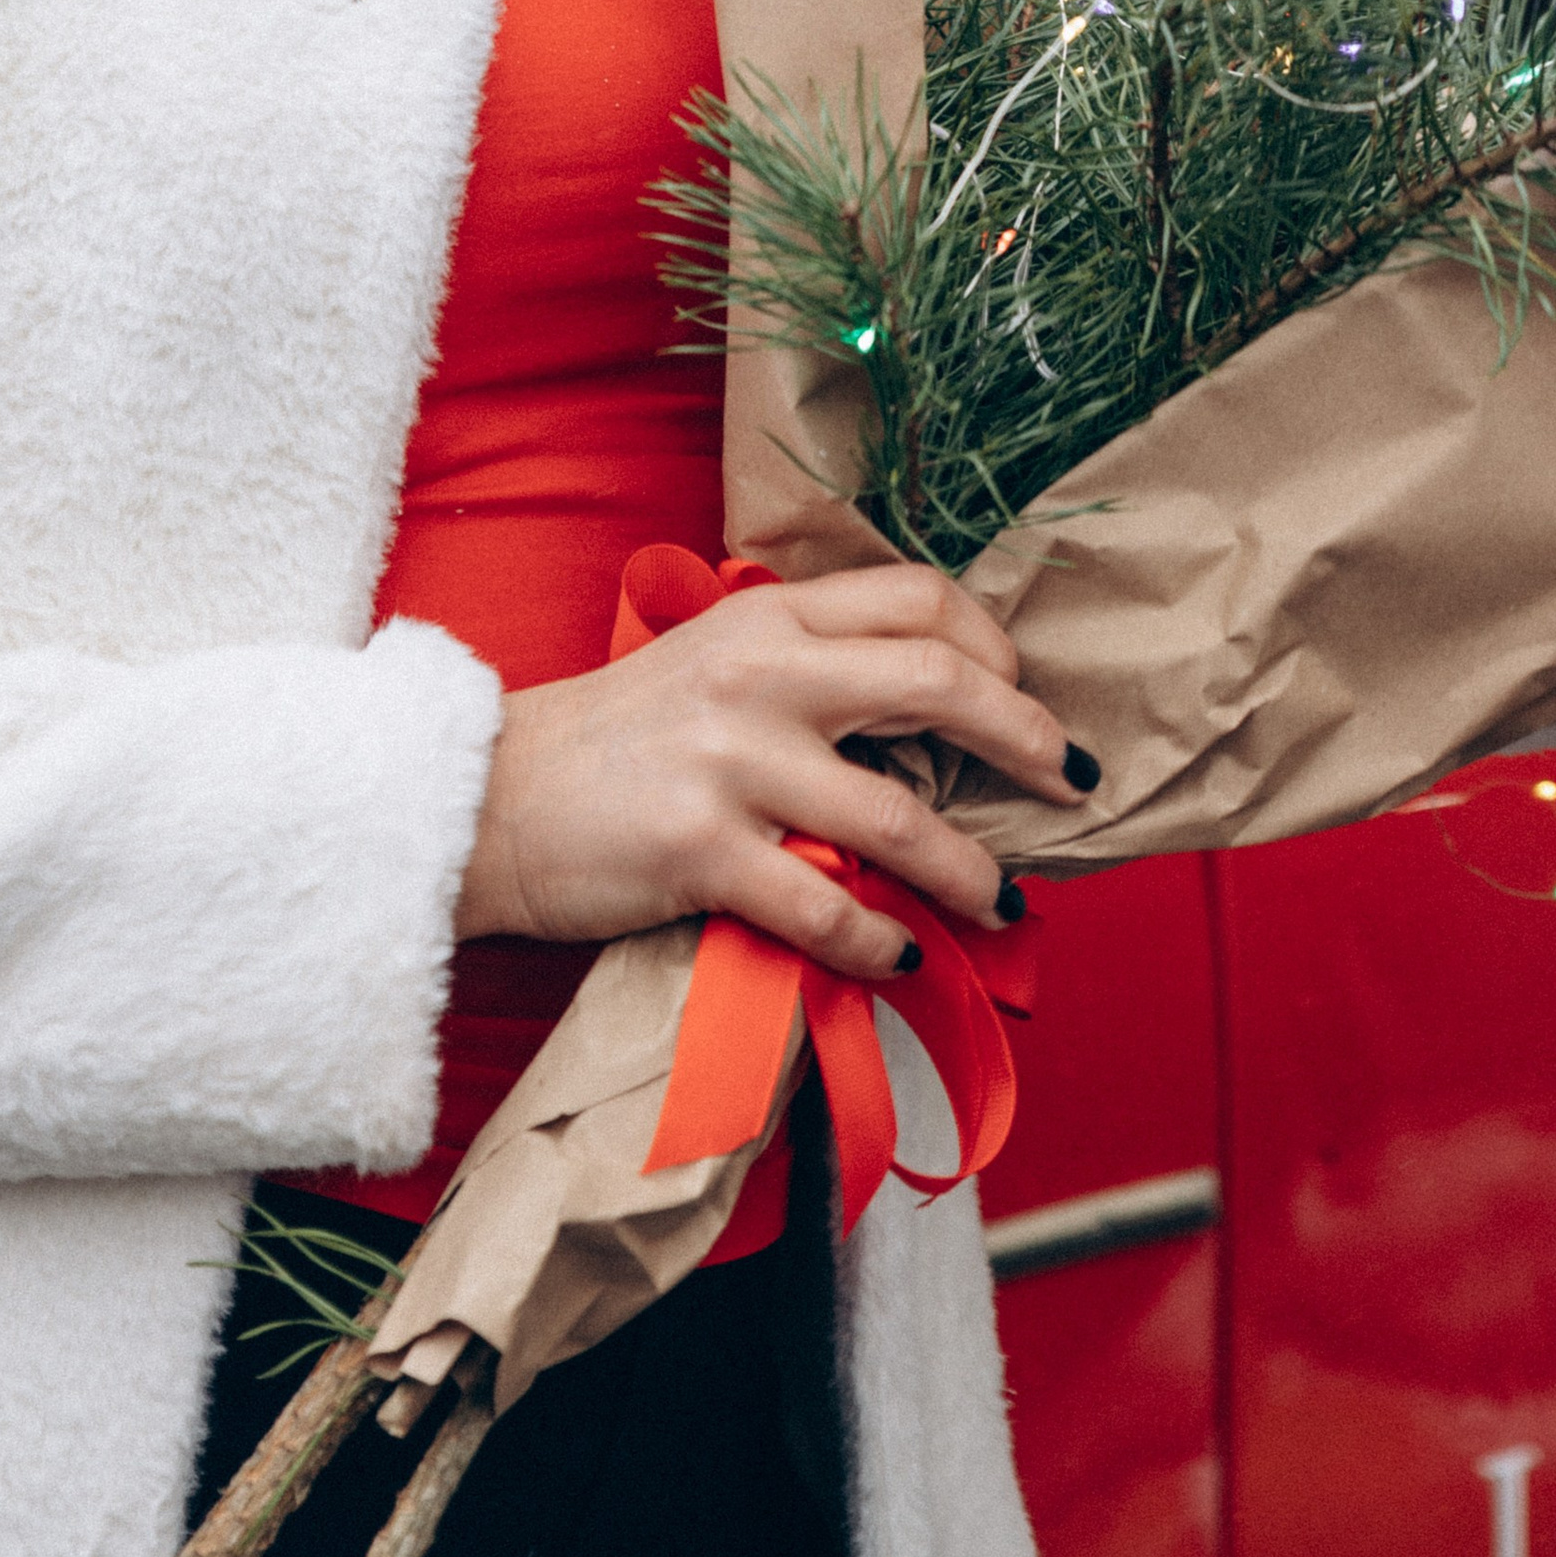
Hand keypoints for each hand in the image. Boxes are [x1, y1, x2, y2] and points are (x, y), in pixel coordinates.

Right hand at [450, 564, 1082, 981]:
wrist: (486, 798)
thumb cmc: (610, 738)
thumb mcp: (709, 664)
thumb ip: (802, 667)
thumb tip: (921, 708)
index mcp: (767, 620)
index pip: (915, 599)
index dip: (992, 646)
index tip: (1021, 693)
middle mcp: (760, 677)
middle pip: (937, 683)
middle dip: (1026, 736)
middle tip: (1070, 779)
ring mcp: (733, 764)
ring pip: (900, 816)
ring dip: (970, 871)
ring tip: (1005, 902)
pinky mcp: (702, 852)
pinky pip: (827, 908)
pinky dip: (880, 942)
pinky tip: (901, 957)